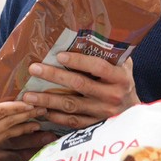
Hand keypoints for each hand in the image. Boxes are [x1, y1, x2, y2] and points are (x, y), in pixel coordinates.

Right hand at [0, 87, 41, 160]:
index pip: (1, 112)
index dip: (18, 105)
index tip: (31, 101)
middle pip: (9, 123)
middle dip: (27, 116)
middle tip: (43, 109)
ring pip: (7, 134)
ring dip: (23, 127)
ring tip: (38, 122)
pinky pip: (0, 140)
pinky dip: (12, 133)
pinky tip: (20, 130)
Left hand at [22, 53, 139, 129]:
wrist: (133, 112)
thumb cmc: (121, 82)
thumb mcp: (121, 66)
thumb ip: (108, 54)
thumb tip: (85, 35)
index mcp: (120, 78)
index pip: (98, 67)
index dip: (79, 61)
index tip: (59, 55)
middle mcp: (112, 96)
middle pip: (80, 85)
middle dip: (54, 76)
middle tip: (33, 69)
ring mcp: (103, 113)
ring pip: (71, 106)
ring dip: (47, 100)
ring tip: (27, 95)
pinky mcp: (95, 126)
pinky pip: (72, 122)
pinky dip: (55, 117)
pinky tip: (40, 111)